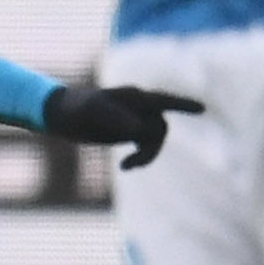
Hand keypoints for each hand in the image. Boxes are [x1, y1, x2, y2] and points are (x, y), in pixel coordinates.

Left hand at [41, 83, 203, 167]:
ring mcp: (135, 119)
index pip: (163, 100)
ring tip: (127, 167)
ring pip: (155, 139)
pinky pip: (146, 144)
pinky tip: (126, 167)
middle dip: (152, 148)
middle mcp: (138, 106)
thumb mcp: (94, 112)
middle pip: (161, 128)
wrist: (61, 114)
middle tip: (131, 164)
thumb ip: (117, 118)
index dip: (183, 104)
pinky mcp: (128, 131)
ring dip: (146, 155)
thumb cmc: (77, 108)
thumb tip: (140, 131)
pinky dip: (141, 157)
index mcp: (134, 97)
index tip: (202, 109)